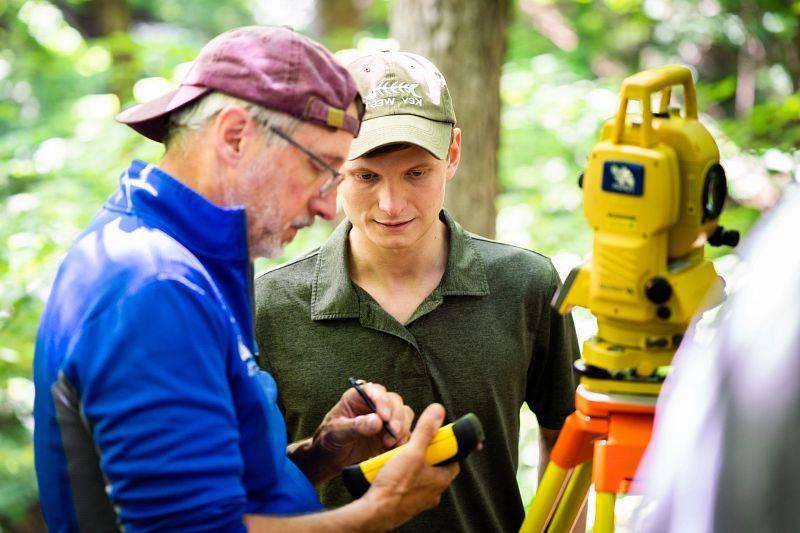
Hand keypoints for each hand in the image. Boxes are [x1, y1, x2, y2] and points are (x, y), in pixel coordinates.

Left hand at [289, 382, 412, 483]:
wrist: (330, 458)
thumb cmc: (329, 440)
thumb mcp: (337, 432)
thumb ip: (356, 426)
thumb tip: (377, 421)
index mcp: (358, 397)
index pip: (375, 391)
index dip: (382, 402)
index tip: (384, 418)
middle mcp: (373, 404)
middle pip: (394, 401)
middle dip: (396, 417)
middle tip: (392, 433)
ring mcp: (383, 418)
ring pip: (404, 414)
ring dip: (402, 428)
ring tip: (391, 443)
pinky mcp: (390, 433)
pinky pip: (405, 431)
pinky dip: (404, 439)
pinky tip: (395, 448)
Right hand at [361, 403, 459, 530]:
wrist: (374, 513)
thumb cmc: (394, 486)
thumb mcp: (411, 452)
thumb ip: (425, 431)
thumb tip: (438, 411)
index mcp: (441, 480)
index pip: (453, 459)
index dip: (446, 446)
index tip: (436, 437)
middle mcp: (433, 492)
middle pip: (434, 466)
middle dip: (423, 455)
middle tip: (410, 446)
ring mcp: (419, 500)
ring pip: (419, 476)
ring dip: (410, 466)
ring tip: (396, 459)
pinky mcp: (405, 504)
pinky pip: (406, 487)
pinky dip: (399, 478)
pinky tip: (388, 473)